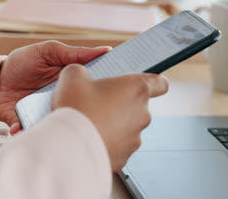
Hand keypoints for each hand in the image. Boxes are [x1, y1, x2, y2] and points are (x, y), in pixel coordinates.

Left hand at [0, 41, 109, 133]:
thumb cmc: (22, 63)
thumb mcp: (48, 51)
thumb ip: (74, 53)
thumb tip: (106, 50)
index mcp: (70, 82)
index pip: (91, 87)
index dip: (102, 89)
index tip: (113, 91)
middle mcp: (62, 99)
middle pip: (78, 108)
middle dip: (82, 113)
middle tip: (80, 111)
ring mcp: (47, 112)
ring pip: (59, 122)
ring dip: (56, 124)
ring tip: (50, 122)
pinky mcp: (30, 122)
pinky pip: (33, 129)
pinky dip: (26, 130)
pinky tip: (19, 126)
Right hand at [51, 64, 168, 171]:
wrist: (67, 147)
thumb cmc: (75, 109)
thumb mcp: (73, 76)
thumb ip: (83, 70)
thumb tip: (81, 74)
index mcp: (137, 89)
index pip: (160, 83)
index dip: (151, 82)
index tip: (138, 83)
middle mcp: (143, 114)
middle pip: (138, 106)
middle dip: (121, 104)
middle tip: (98, 102)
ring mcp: (135, 138)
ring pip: (127, 127)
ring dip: (114, 125)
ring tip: (90, 123)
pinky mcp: (124, 157)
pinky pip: (118, 146)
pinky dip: (107, 143)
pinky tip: (89, 139)